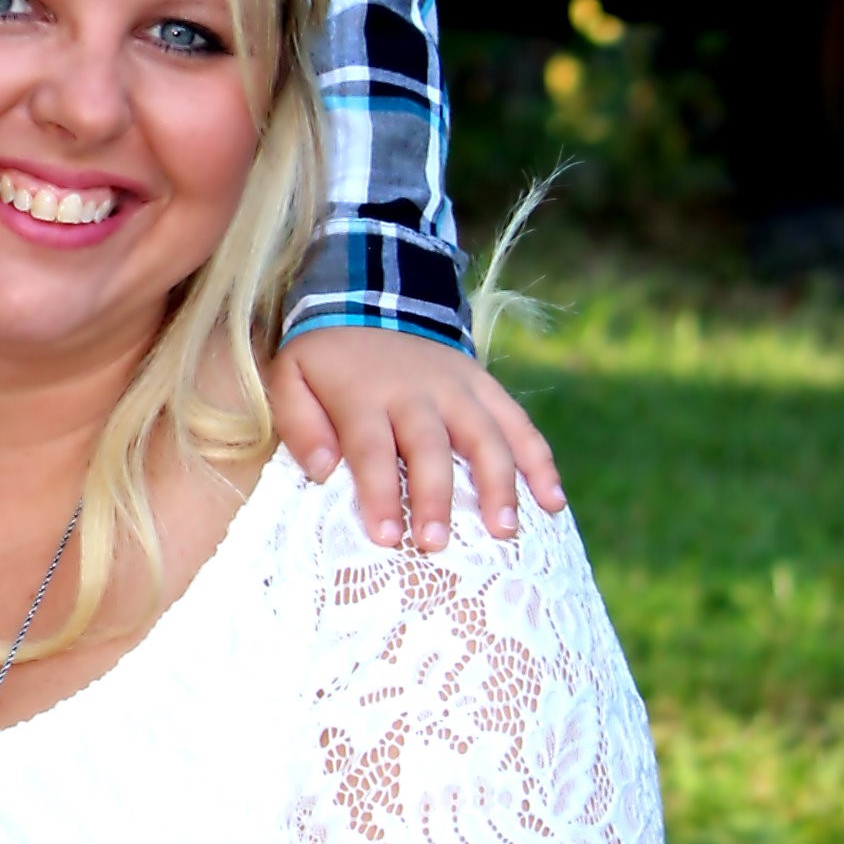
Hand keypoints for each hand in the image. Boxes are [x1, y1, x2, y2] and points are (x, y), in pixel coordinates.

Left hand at [267, 326, 563, 552]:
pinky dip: (541, 462)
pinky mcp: (485, 386)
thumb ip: (299, 423)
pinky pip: (519, 424)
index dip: (380, 492)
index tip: (386, 537)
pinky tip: (553, 503)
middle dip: (435, 497)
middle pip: (430, 446)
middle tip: (437, 544)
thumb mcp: (291, 378)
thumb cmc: (326, 361)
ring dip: (498, 483)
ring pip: (485, 435)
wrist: (368, 299)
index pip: (371, 448)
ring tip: (504, 530)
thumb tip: (320, 471)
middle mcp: (416, 390)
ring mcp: (457, 387)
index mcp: (364, 393)